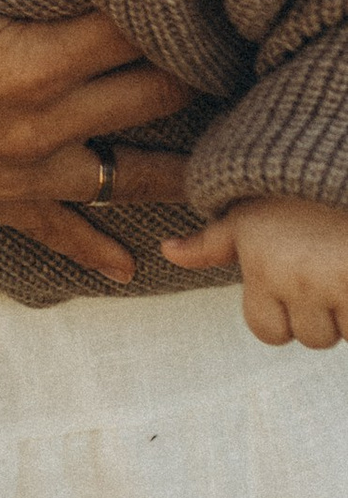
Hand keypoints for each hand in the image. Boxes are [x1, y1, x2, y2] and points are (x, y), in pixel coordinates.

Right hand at [0, 0, 194, 281]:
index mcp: (22, 66)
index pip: (133, 36)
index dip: (170, 9)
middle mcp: (31, 130)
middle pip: (149, 102)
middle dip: (185, 70)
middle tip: (212, 39)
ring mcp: (10, 173)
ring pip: (123, 173)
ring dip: (164, 155)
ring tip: (207, 138)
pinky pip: (57, 231)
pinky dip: (97, 244)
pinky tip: (130, 260)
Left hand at [163, 194, 347, 348]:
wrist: (342, 159)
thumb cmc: (296, 191)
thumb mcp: (248, 213)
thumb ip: (211, 242)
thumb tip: (167, 250)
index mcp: (263, 269)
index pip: (267, 332)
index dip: (283, 317)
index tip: (296, 286)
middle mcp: (298, 280)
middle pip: (312, 337)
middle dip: (323, 315)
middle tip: (328, 272)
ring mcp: (340, 282)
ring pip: (345, 334)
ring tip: (344, 268)